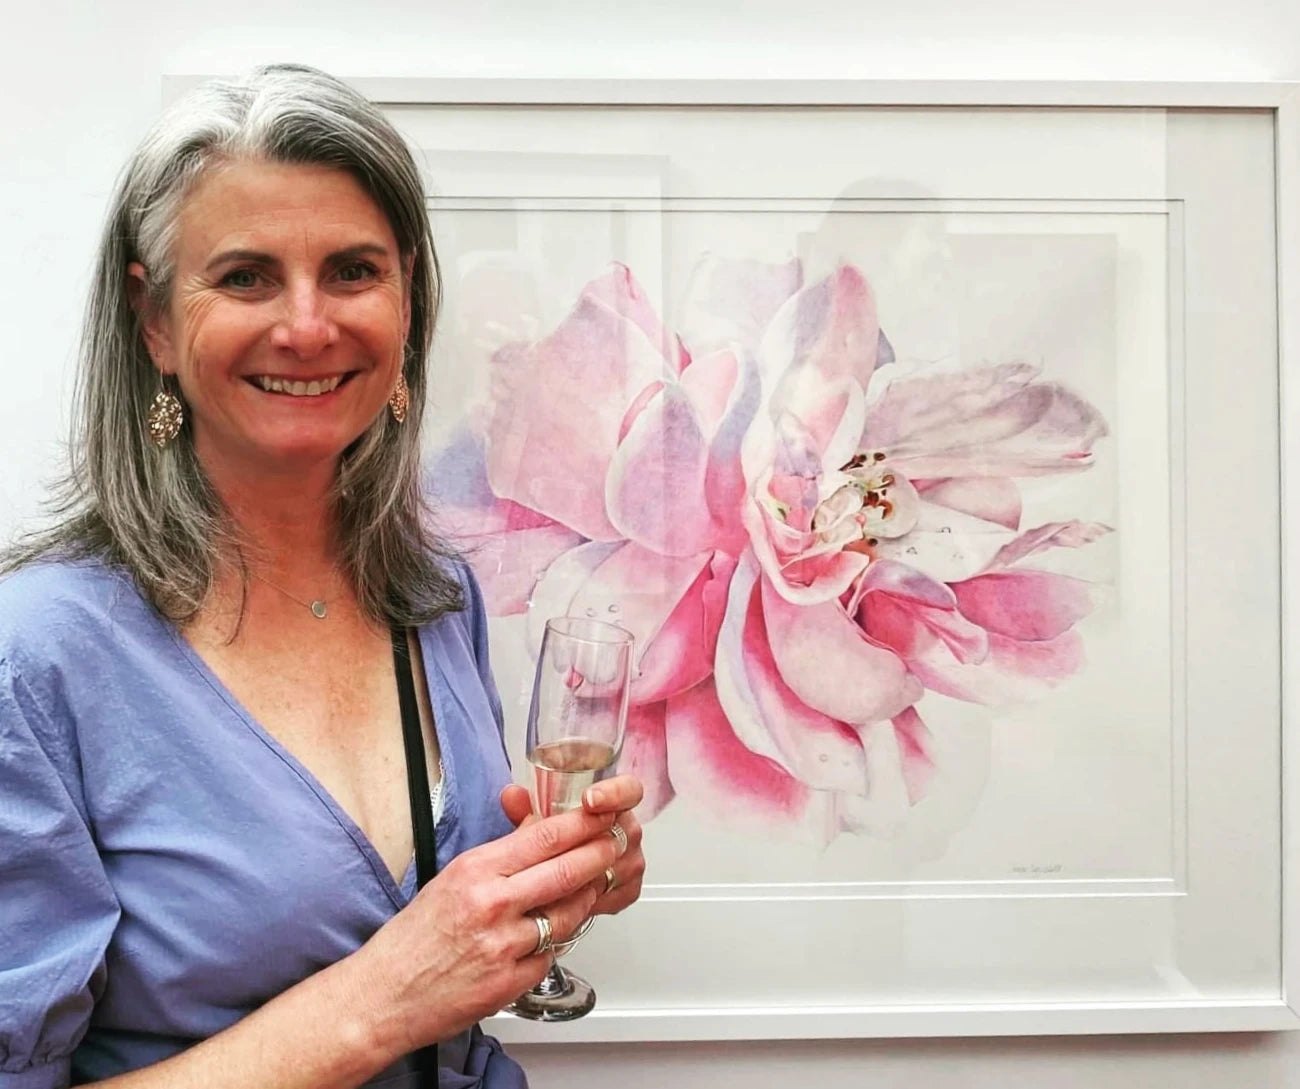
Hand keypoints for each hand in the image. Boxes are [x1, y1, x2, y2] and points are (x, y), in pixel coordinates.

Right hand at [352, 805, 621, 1053]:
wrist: (385, 992)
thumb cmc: (416, 936)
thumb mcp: (455, 878)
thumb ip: (502, 856)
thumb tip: (542, 830)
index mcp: (476, 870)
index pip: (544, 837)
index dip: (583, 824)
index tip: (603, 815)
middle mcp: (492, 904)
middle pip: (566, 871)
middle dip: (600, 856)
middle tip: (617, 844)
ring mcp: (503, 945)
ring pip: (568, 915)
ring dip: (585, 900)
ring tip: (591, 888)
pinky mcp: (510, 982)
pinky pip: (551, 955)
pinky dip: (555, 944)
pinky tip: (552, 935)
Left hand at [501, 773, 644, 917]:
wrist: (567, 873)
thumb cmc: (557, 837)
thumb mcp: (537, 819)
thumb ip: (525, 807)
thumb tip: (511, 795)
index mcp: (614, 800)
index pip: (629, 790)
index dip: (613, 793)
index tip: (590, 799)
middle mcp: (627, 829)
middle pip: (626, 830)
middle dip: (597, 838)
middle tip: (568, 843)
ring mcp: (631, 860)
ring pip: (620, 865)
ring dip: (592, 869)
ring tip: (564, 874)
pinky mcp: (628, 889)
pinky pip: (616, 893)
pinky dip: (591, 895)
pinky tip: (569, 897)